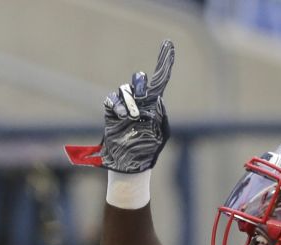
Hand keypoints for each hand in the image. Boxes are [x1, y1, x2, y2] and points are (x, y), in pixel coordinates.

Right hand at [64, 39, 174, 172]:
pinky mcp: (111, 113)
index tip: (169, 44)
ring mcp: (124, 106)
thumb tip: (156, 100)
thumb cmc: (147, 151)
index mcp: (154, 104)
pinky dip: (118, 105)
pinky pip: (112, 100)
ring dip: (130, 101)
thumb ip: (160, 115)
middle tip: (143, 95)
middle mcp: (139, 102)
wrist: (130, 165)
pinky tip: (124, 115)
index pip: (160, 79)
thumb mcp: (160, 133)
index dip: (164, 61)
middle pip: (140, 80)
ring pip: (125, 90)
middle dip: (140, 85)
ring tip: (132, 117)